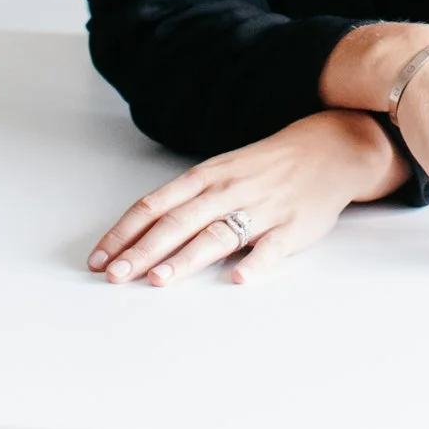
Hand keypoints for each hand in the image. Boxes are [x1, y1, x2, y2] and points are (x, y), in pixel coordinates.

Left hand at [88, 111, 401, 287]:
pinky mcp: (292, 227)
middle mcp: (228, 190)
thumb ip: (185, 201)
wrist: (328, 149)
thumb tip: (139, 234)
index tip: (100, 258)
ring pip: (217, 235)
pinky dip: (256, 262)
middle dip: (142, 251)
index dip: (125, 232)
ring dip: (186, 258)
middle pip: (178, 223)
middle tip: (115, 277)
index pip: (155, 204)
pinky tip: (239, 278)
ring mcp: (261, 208)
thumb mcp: (220, 172)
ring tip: (159, 280)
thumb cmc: (264, 166)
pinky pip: (272, 247)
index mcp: (206, 176)